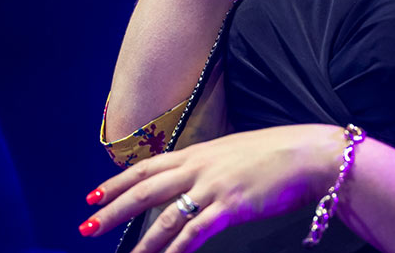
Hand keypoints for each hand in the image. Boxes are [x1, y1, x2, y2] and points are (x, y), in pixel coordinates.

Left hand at [79, 124, 345, 252]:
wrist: (307, 154)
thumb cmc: (276, 155)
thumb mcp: (233, 152)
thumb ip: (209, 166)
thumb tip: (192, 180)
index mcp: (198, 152)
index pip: (146, 167)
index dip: (117, 182)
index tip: (92, 195)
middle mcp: (199, 167)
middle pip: (145, 190)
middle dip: (112, 209)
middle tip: (86, 226)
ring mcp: (213, 186)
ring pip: (165, 217)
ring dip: (141, 241)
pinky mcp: (230, 206)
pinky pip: (194, 233)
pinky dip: (175, 251)